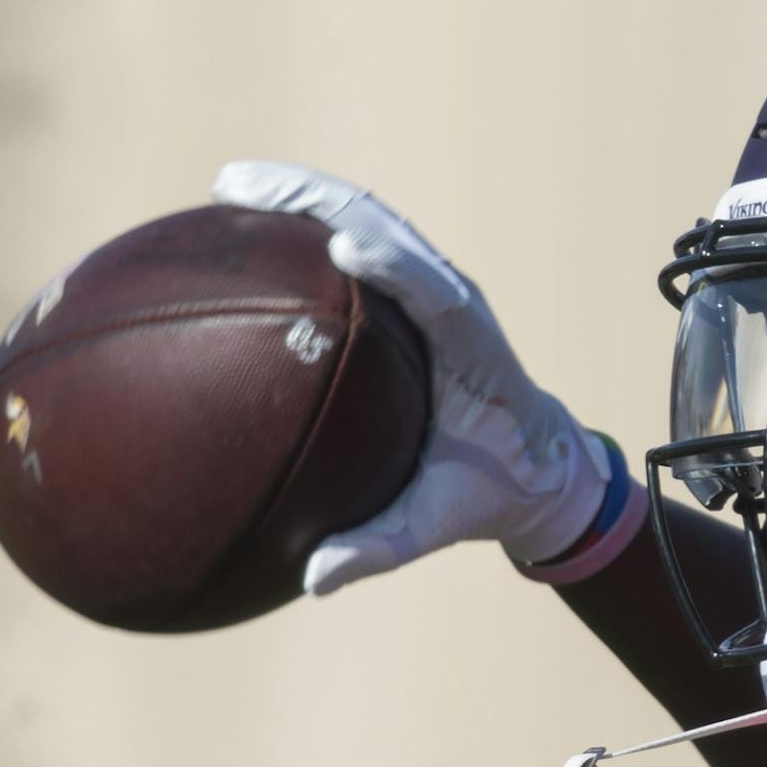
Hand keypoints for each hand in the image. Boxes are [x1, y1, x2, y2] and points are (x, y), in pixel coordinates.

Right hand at [211, 160, 612, 592]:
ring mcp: (433, 286)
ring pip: (367, 218)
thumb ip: (382, 548)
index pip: (436, 293)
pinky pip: (358, 241)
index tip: (343, 246)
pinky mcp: (413, 289)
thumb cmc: (491, 491)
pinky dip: (307, 222)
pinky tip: (247, 225)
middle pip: (386, 226)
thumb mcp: (439, 524)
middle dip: (315, 199)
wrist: (539, 465)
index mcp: (471, 348)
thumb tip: (314, 579)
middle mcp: (454, 301)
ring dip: (304, 196)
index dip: (393, 262)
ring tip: (227, 187)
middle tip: (236, 189)